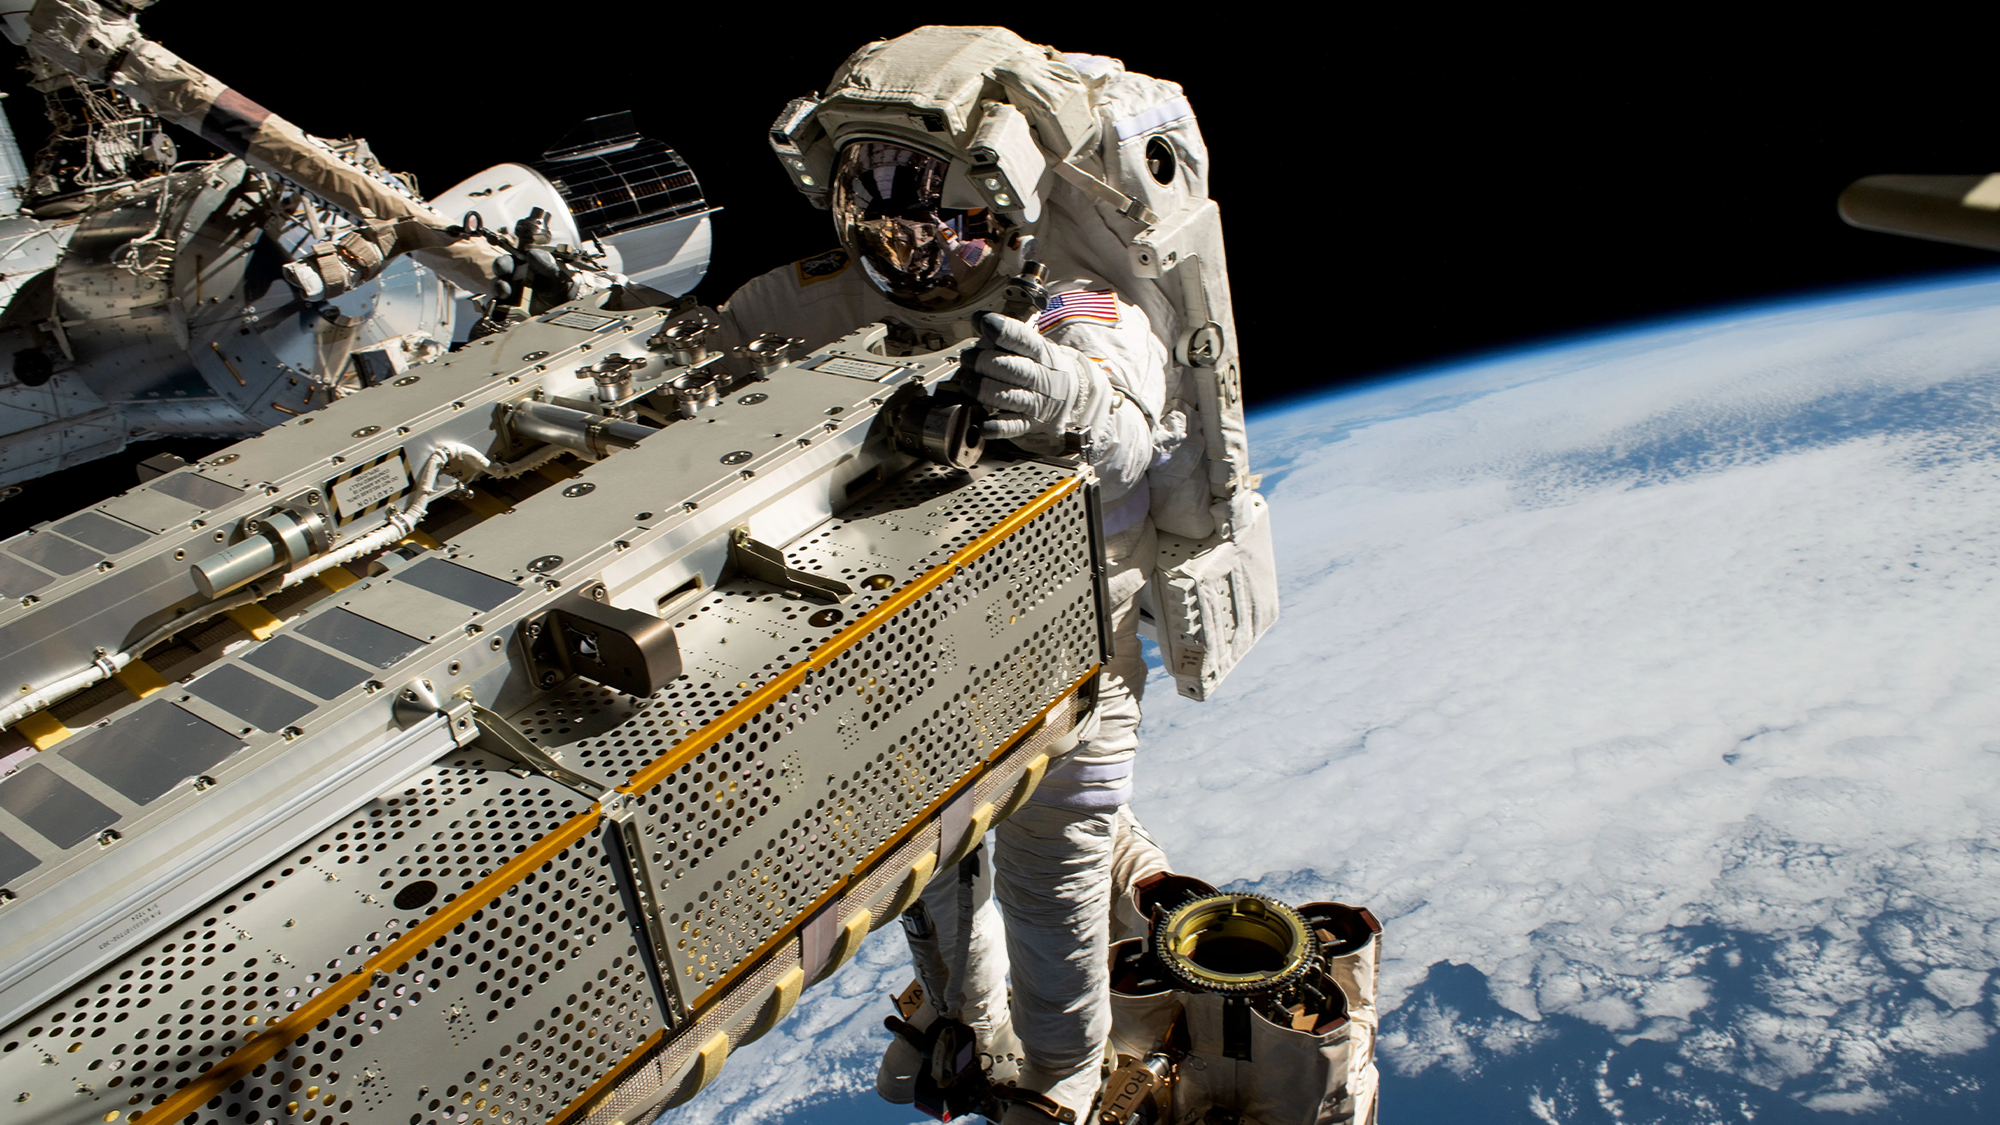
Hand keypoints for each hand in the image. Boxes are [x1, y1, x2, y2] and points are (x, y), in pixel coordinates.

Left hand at [970, 312, 1092, 438]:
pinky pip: (1014, 427)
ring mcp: (1036, 401)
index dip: (1005, 331)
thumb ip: (1002, 333)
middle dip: (988, 362)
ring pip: (1012, 397)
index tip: (986, 323)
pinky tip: (983, 425)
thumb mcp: (1028, 345)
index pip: (1024, 340)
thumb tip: (978, 318)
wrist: (1069, 394)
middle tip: (968, 357)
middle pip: (1016, 369)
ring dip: (987, 391)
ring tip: (968, 385)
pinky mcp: (1029, 423)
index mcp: (1041, 353)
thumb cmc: (1040, 365)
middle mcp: (1041, 377)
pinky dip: (998, 428)